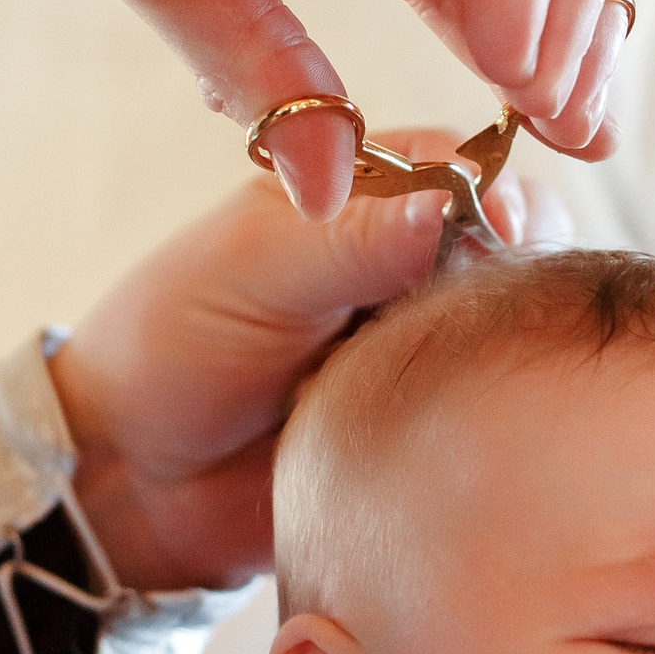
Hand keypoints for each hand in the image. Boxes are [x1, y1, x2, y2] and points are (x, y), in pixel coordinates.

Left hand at [48, 131, 566, 589]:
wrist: (132, 482)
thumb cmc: (172, 350)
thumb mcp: (253, 272)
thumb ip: (350, 238)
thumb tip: (452, 205)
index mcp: (367, 198)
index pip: (473, 172)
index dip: (494, 201)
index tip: (494, 240)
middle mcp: (415, 265)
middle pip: (521, 247)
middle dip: (515, 275)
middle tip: (472, 318)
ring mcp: (432, 347)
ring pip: (522, 330)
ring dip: (508, 349)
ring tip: (460, 378)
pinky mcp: (440, 427)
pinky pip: (505, 413)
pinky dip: (504, 415)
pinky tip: (481, 428)